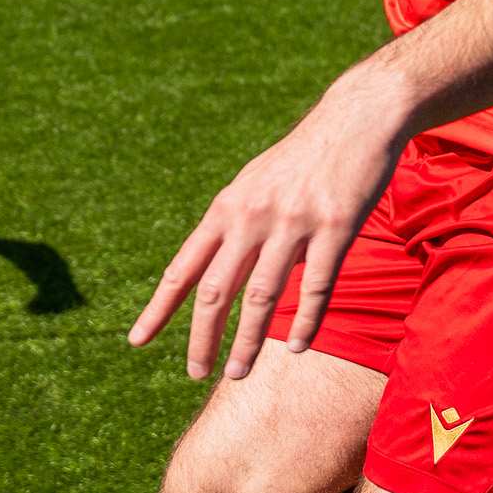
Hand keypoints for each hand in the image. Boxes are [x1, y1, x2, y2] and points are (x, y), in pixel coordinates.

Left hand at [129, 69, 408, 380]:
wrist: (355, 119)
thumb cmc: (302, 159)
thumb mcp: (254, 185)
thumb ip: (234, 227)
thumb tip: (213, 274)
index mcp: (227, 209)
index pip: (183, 268)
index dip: (159, 308)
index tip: (136, 341)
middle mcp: (252, 217)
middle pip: (216, 291)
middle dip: (201, 338)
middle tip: (195, 373)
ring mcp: (293, 223)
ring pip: (262, 297)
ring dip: (248, 342)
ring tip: (237, 372)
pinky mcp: (336, 228)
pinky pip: (317, 287)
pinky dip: (305, 322)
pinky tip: (296, 347)